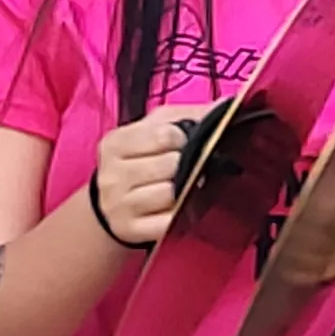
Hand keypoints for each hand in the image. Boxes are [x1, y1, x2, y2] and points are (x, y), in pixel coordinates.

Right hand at [89, 102, 206, 247]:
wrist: (109, 206)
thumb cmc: (137, 162)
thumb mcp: (152, 131)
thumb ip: (186, 115)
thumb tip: (226, 105)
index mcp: (116, 143)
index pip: (164, 135)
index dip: (184, 139)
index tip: (184, 144)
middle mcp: (112, 175)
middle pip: (170, 165)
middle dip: (186, 166)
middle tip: (186, 169)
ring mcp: (119, 205)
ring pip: (171, 194)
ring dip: (185, 192)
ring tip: (183, 188)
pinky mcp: (131, 230)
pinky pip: (169, 222)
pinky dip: (180, 215)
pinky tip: (179, 209)